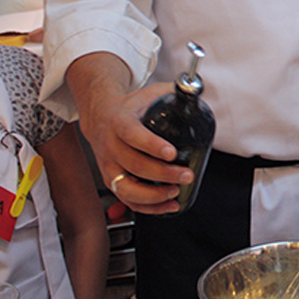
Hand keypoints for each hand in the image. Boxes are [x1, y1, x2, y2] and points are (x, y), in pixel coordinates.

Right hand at [68, 54, 189, 214]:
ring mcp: (108, 166)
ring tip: (176, 191)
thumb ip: (173, 91)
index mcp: (119, 121)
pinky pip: (127, 200)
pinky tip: (169, 205)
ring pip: (126, 188)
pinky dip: (148, 208)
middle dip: (162, 174)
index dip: (152, 145)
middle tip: (186, 175)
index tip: (172, 153)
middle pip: (133, 164)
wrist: (99, 116)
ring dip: (153, 195)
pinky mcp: (111, 180)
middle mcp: (110, 145)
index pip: (132, 135)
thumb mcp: (149, 93)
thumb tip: (198, 90)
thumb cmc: (130, 107)